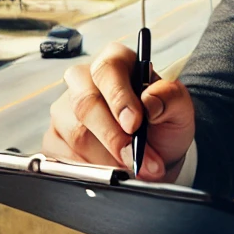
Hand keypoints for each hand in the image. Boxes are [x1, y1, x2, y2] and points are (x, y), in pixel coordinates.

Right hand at [42, 41, 194, 180]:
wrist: (154, 152)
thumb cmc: (162, 123)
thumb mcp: (179, 108)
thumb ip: (171, 98)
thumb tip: (150, 101)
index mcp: (114, 62)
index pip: (107, 70)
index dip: (119, 97)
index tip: (135, 124)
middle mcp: (83, 80)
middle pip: (85, 104)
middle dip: (113, 137)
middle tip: (136, 158)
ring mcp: (64, 109)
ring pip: (76, 134)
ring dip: (108, 159)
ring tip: (135, 169)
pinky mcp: (54, 138)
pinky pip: (64, 157)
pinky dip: (91, 171)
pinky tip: (111, 172)